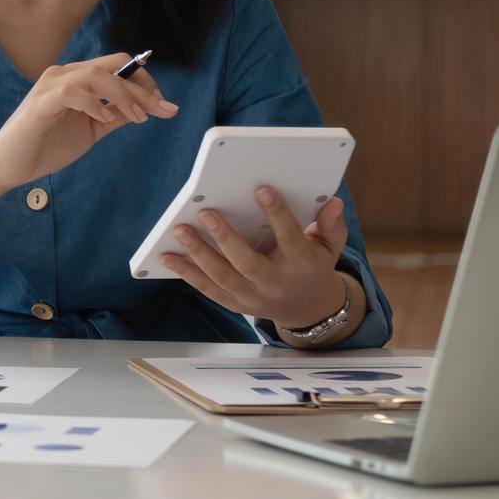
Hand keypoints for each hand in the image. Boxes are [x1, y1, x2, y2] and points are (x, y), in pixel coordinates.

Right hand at [0, 52, 177, 189]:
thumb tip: (144, 108)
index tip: (163, 104)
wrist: (8, 165)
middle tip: (162, 109)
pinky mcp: (40, 104)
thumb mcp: (91, 130)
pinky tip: (103, 119)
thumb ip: (113, 116)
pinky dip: (93, 103)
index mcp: (76, 79)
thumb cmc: (44, 146)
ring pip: (95, 74)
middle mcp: (64, 75)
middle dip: (142, 87)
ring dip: (123, 94)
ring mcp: (50, 87)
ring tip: (136, 116)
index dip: (144, 81)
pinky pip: (72, 92)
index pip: (117, 66)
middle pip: (112, 66)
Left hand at [160, 186, 350, 329]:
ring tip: (180, 229)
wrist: (309, 309)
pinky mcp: (235, 303)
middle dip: (225, 237)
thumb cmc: (314, 266)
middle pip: (247, 262)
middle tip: (206, 212)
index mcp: (301, 264)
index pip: (290, 237)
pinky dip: (186, 273)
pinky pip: (207, 289)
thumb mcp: (329, 247)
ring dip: (198, 253)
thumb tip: (332, 200)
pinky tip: (167, 255)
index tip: (261, 189)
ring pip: (222, 276)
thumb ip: (331, 224)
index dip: (277, 214)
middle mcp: (275, 283)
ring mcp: (253, 297)